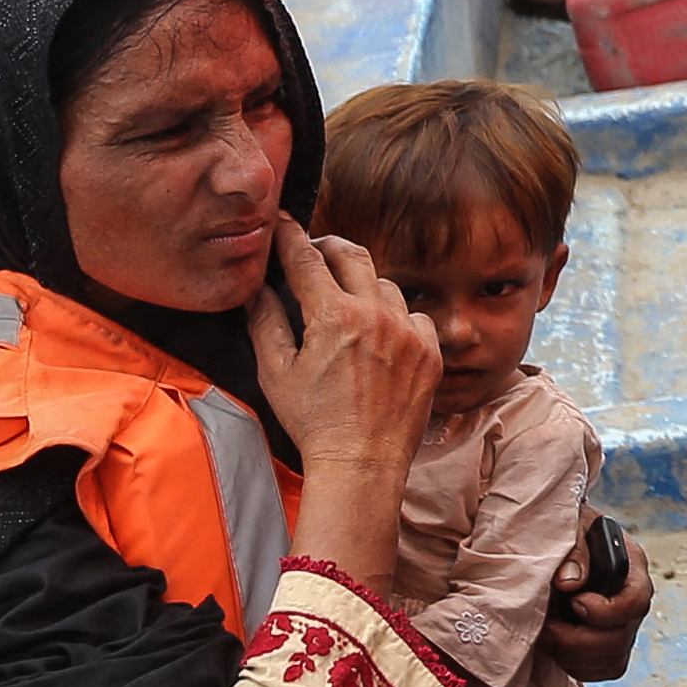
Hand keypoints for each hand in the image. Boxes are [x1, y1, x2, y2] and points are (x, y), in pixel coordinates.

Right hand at [247, 220, 441, 476]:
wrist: (361, 464)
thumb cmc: (313, 422)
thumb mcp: (276, 373)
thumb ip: (264, 322)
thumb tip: (255, 287)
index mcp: (334, 317)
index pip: (306, 258)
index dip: (290, 236)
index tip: (282, 222)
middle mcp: (377, 316)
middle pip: (352, 254)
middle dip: (328, 246)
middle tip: (314, 251)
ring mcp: (409, 333)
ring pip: (386, 284)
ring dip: (363, 284)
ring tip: (346, 302)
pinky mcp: (431, 352)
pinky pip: (416, 315)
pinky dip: (397, 317)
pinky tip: (381, 334)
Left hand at [542, 526, 653, 681]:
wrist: (552, 547)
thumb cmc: (564, 531)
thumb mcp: (570, 527)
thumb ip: (574, 551)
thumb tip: (570, 581)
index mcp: (631, 569)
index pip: (637, 601)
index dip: (606, 611)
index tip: (575, 602)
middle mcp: (632, 602)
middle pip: (621, 640)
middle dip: (578, 641)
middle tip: (548, 626)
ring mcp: (621, 628)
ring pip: (612, 661)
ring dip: (572, 655)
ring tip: (547, 633)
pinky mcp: (606, 648)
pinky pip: (599, 671)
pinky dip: (573, 665)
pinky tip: (554, 644)